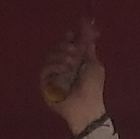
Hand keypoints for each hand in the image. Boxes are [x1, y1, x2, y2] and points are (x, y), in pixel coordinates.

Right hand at [42, 19, 107, 135]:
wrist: (86, 105)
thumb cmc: (93, 87)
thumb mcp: (94, 66)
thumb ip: (89, 50)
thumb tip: (89, 36)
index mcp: (75, 61)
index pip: (68, 45)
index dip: (69, 38)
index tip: (72, 33)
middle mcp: (63, 66)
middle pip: (57, 48)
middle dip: (65, 45)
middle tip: (73, 49)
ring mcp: (54, 75)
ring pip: (49, 56)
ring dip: (60, 55)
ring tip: (70, 62)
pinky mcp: (45, 84)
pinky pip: (44, 69)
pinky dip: (54, 65)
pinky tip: (63, 68)